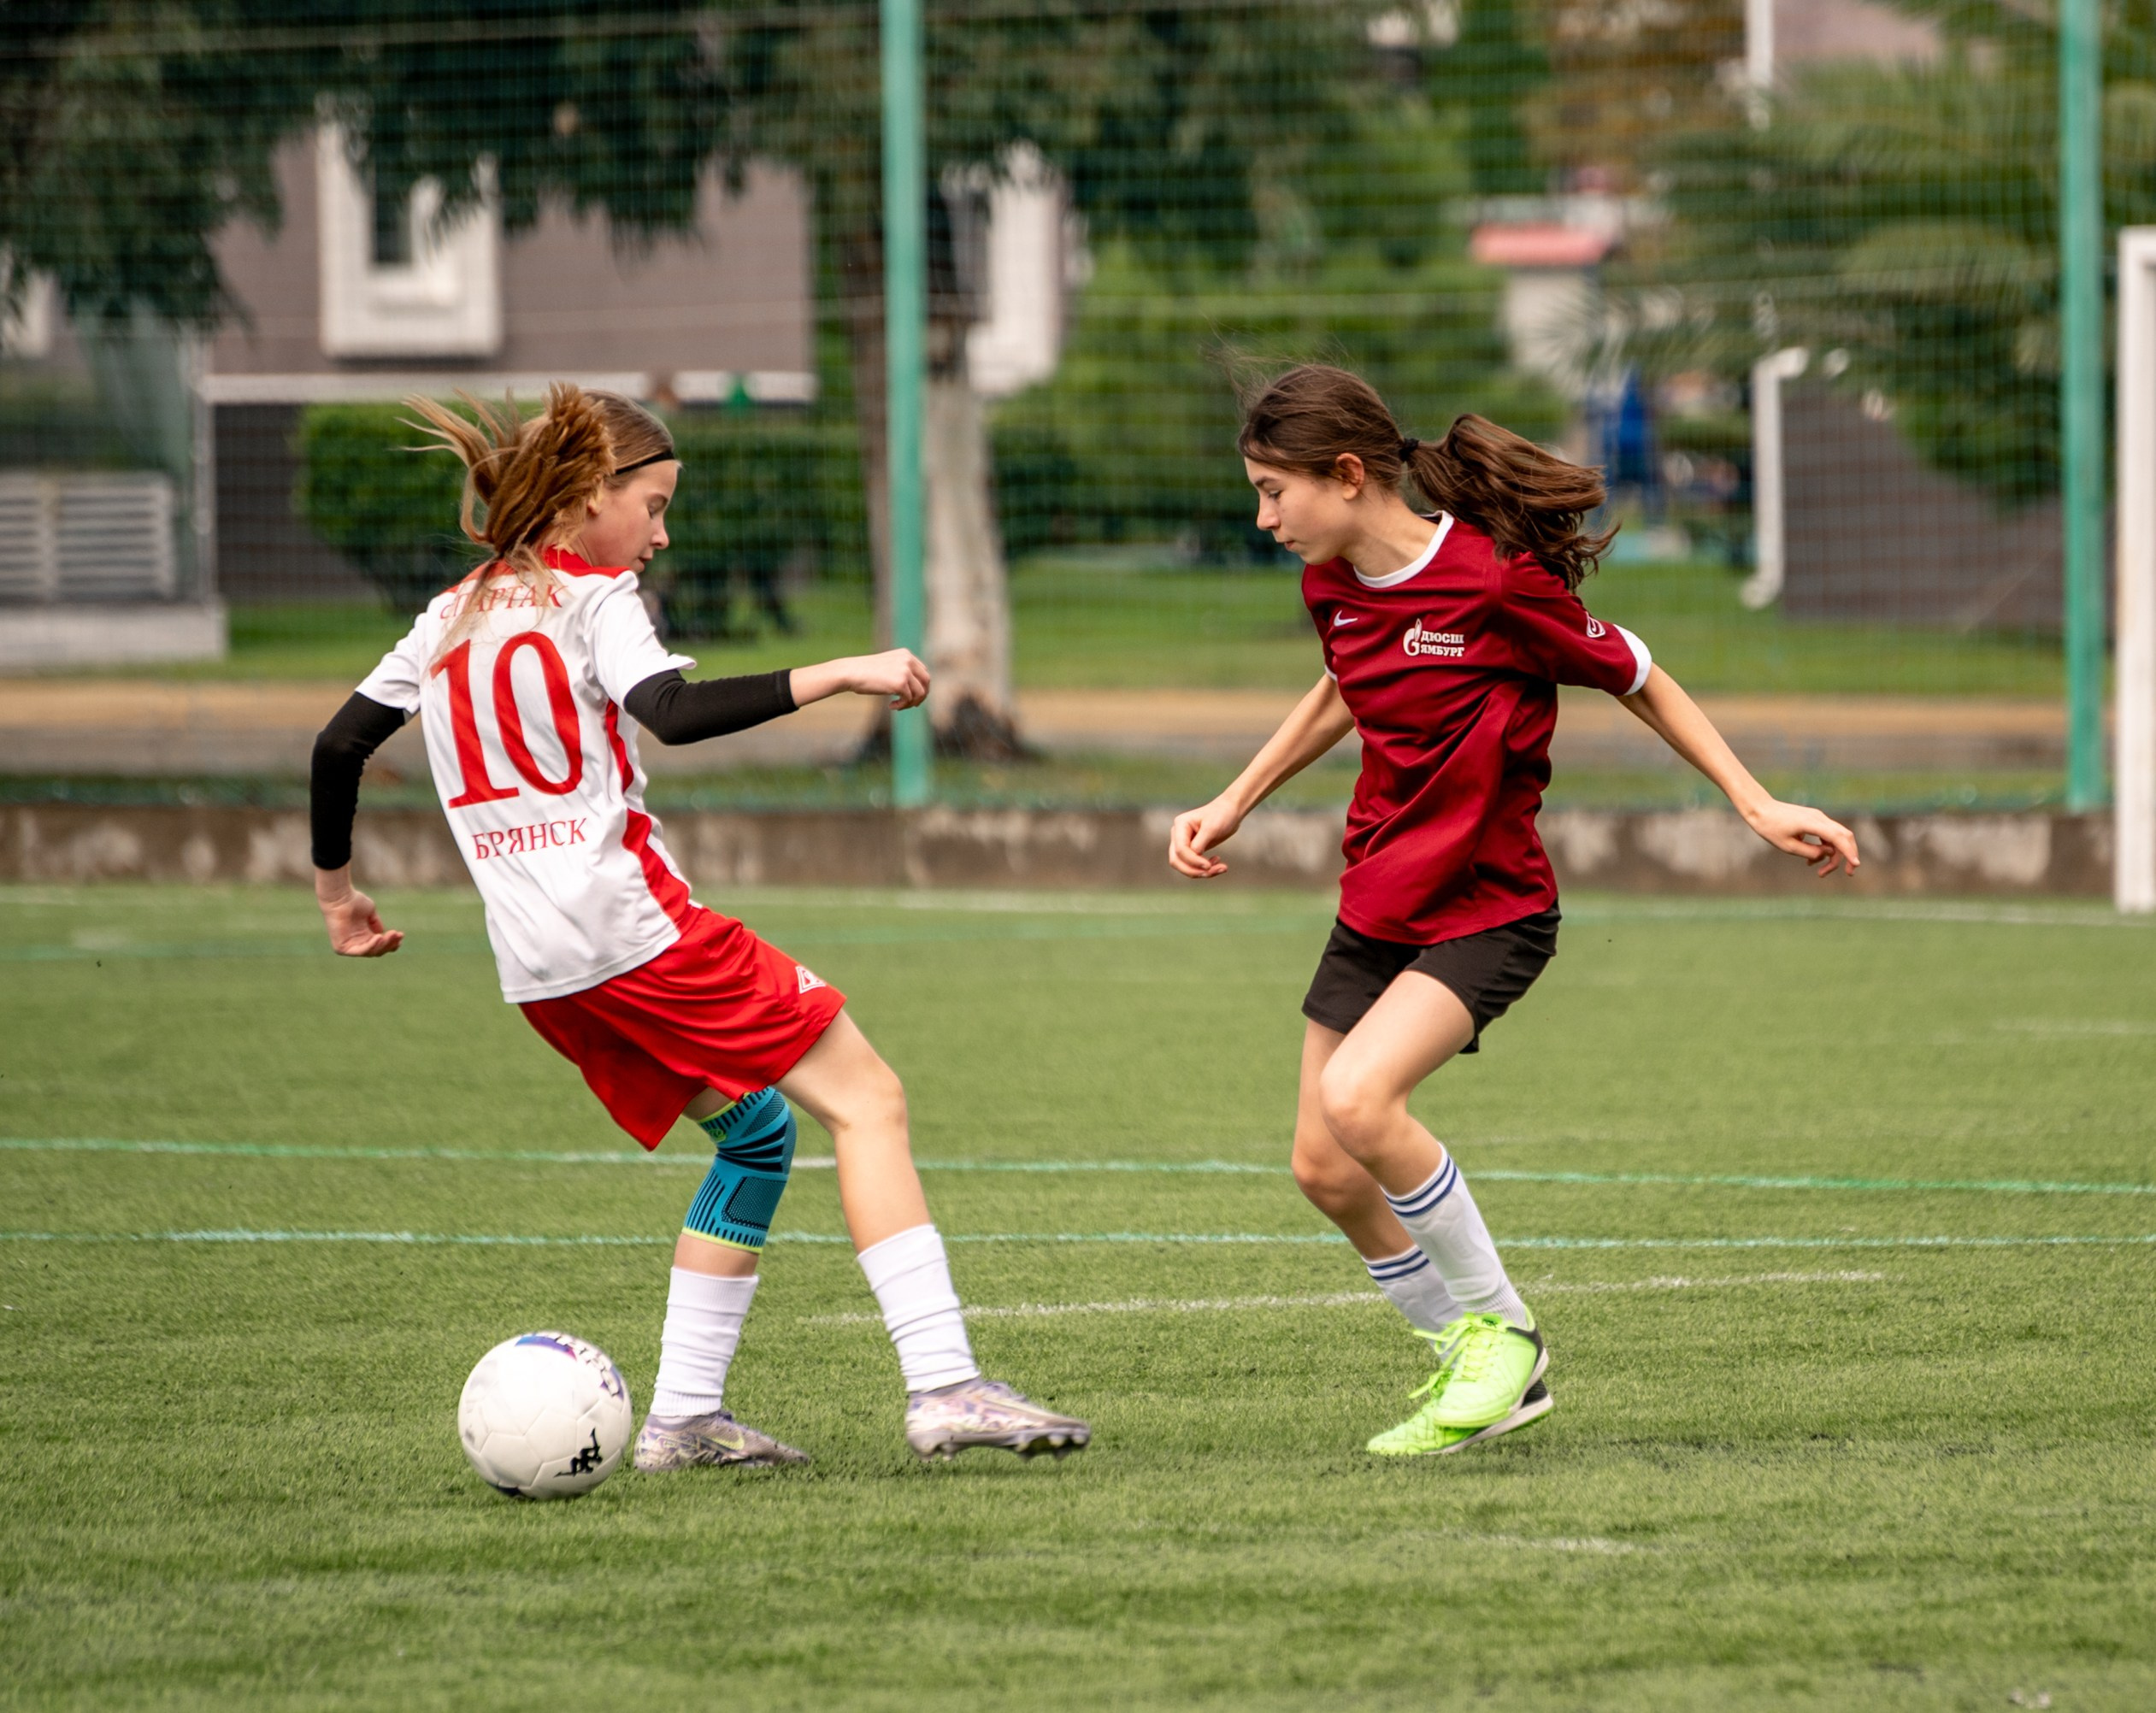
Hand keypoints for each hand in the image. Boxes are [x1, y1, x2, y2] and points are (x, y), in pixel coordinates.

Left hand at [315, 868, 403, 956]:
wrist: (341, 897)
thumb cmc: (354, 901)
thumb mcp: (370, 913)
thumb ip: (375, 924)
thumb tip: (382, 933)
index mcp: (362, 935)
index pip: (379, 945)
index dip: (391, 942)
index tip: (401, 935)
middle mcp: (356, 942)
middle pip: (377, 951)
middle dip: (390, 943)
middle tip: (398, 934)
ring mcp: (349, 946)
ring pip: (371, 952)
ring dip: (384, 944)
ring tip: (392, 934)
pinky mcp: (342, 948)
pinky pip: (360, 951)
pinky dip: (371, 946)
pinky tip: (379, 937)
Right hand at [837, 649, 930, 708]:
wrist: (851, 672)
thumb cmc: (864, 672)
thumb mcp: (887, 667)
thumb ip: (901, 672)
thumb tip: (916, 690)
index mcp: (906, 654)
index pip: (923, 671)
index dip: (920, 686)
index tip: (912, 696)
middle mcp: (908, 660)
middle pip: (926, 681)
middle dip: (921, 695)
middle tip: (911, 705)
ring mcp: (905, 671)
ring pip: (920, 692)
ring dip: (911, 703)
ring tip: (898, 706)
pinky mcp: (900, 683)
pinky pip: (909, 699)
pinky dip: (901, 706)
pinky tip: (890, 706)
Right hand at [1169, 795, 1246, 879]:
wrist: (1231, 811)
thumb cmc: (1222, 814)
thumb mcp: (1211, 828)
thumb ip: (1200, 843)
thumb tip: (1194, 857)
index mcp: (1180, 825)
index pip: (1180, 850)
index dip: (1193, 861)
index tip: (1209, 866)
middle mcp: (1178, 835)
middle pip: (1176, 860)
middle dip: (1193, 870)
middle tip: (1211, 871)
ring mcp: (1184, 843)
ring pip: (1184, 866)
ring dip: (1201, 872)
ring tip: (1221, 868)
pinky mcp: (1192, 850)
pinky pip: (1194, 865)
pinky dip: (1205, 869)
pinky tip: (1218, 862)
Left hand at [1745, 799, 1859, 878]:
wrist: (1760, 809)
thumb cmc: (1770, 828)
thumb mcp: (1787, 846)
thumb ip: (1810, 851)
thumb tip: (1828, 854)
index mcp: (1812, 823)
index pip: (1838, 837)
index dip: (1849, 852)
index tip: (1855, 865)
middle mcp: (1819, 818)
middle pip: (1845, 836)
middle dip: (1849, 854)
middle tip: (1848, 873)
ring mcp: (1818, 817)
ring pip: (1837, 837)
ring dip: (1834, 855)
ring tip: (1820, 872)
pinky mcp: (1815, 820)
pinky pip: (1827, 835)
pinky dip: (1825, 848)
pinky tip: (1812, 860)